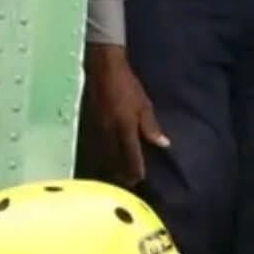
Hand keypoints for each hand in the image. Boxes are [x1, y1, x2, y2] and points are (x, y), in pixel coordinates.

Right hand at [84, 44, 167, 186]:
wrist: (103, 69)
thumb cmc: (127, 85)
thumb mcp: (144, 105)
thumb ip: (151, 127)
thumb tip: (164, 145)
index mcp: (125, 128)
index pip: (131, 156)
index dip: (136, 170)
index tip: (140, 180)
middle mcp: (109, 133)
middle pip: (115, 162)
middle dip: (121, 174)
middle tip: (128, 184)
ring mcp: (97, 130)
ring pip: (103, 157)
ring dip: (110, 169)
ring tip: (116, 178)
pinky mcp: (89, 126)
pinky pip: (95, 148)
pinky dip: (101, 158)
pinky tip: (104, 162)